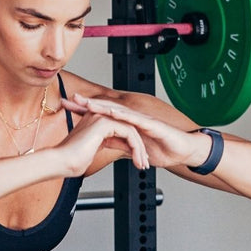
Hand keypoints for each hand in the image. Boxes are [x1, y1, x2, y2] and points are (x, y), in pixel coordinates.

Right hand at [50, 102, 150, 175]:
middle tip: (143, 163)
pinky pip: (128, 133)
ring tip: (142, 164)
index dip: (130, 146)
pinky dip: (135, 148)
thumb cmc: (70, 162)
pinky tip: (137, 160)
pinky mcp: (104, 123)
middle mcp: (98, 116)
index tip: (137, 160)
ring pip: (130, 131)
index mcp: (94, 122)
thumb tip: (109, 152)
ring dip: (139, 149)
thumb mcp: (91, 153)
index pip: (120, 131)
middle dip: (138, 148)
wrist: (60, 162)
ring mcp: (101, 118)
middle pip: (127, 129)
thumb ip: (101, 147)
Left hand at [61, 94, 208, 171]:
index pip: (102, 115)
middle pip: (107, 108)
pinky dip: (124, 115)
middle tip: (71, 98)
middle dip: (89, 103)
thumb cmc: (161, 149)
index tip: (67, 106)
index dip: (85, 110)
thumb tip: (100, 143)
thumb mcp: (132, 148)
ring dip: (103, 106)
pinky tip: (113, 112)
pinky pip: (136, 120)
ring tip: (87, 103)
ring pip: (119, 111)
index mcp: (126, 123)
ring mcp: (143, 120)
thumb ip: (117, 143)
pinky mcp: (152, 125)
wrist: (183, 151)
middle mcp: (133, 118)